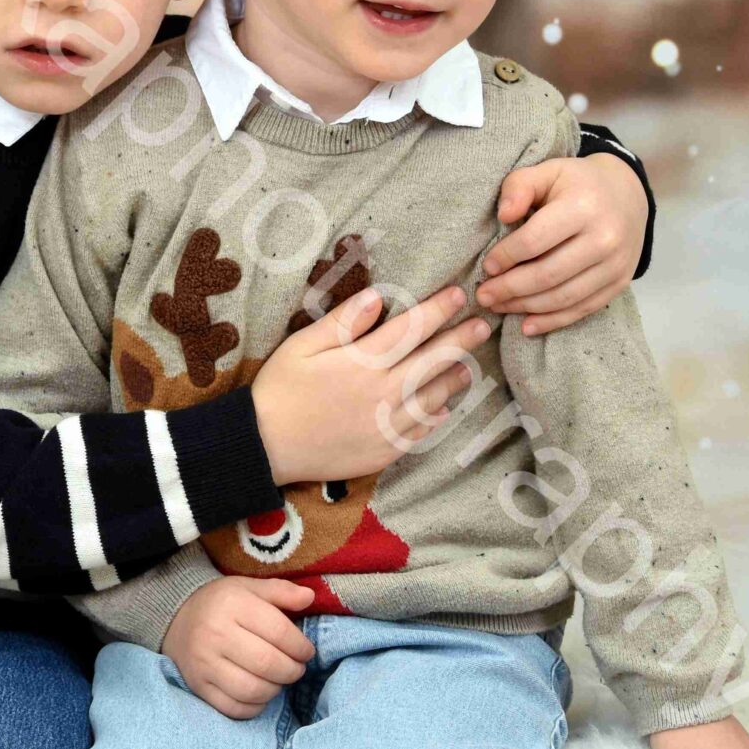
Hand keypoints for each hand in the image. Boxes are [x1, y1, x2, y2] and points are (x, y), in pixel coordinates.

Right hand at [161, 577, 315, 718]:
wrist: (177, 618)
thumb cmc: (222, 603)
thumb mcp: (249, 588)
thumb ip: (281, 591)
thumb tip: (309, 597)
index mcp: (232, 605)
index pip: (278, 631)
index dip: (301, 646)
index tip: (307, 652)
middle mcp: (215, 634)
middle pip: (267, 663)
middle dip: (292, 670)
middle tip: (297, 668)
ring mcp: (204, 664)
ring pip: (252, 690)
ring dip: (275, 689)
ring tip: (279, 680)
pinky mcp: (198, 686)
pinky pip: (234, 708)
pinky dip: (255, 706)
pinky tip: (261, 694)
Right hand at [250, 283, 488, 485]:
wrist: (264, 447)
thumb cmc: (279, 390)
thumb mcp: (301, 345)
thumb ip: (342, 322)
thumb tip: (377, 296)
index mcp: (363, 362)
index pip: (411, 329)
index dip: (438, 310)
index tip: (459, 296)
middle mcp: (382, 393)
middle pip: (433, 361)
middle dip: (461, 340)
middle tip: (483, 326)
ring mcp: (386, 426)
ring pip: (433, 398)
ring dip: (455, 379)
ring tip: (469, 367)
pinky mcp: (384, 452)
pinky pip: (420, 433)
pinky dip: (435, 418)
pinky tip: (442, 409)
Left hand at [480, 154, 648, 336]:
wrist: (628, 194)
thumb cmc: (578, 184)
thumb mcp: (547, 171)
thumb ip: (519, 186)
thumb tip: (503, 215)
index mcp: (583, 206)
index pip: (535, 241)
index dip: (506, 257)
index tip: (487, 266)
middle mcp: (604, 238)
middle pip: (547, 274)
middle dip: (510, 289)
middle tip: (483, 295)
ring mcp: (615, 264)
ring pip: (563, 297)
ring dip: (525, 307)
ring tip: (499, 306)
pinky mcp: (619, 283)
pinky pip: (582, 309)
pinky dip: (552, 322)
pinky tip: (527, 325)